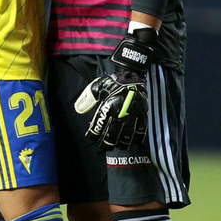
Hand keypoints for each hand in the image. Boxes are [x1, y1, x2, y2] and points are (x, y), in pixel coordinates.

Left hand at [74, 29, 153, 147]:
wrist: (132, 74)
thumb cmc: (112, 81)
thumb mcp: (96, 87)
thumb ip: (87, 99)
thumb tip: (78, 110)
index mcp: (108, 107)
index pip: (98, 127)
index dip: (93, 135)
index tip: (92, 137)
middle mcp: (120, 113)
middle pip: (112, 135)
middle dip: (107, 143)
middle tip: (105, 146)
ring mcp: (132, 115)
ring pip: (126, 136)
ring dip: (121, 143)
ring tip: (118, 146)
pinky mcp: (142, 114)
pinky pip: (141, 130)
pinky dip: (137, 138)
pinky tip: (133, 142)